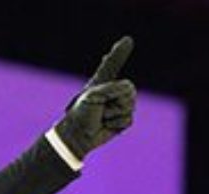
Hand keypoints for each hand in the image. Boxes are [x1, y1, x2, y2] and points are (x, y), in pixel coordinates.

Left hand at [53, 36, 135, 158]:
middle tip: (100, 109)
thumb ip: (113, 88)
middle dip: (116, 101)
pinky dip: (117, 124)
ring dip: (114, 114)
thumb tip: (129, 89)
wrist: (78, 137)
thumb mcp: (94, 96)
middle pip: (130, 90)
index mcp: (102, 82)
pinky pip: (129, 119)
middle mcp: (112, 91)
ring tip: (101, 117)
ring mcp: (119, 105)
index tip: (127, 40)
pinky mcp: (122, 120)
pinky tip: (106, 125)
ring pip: (131, 106)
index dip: (119, 53)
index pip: (112, 65)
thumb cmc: (81, 115)